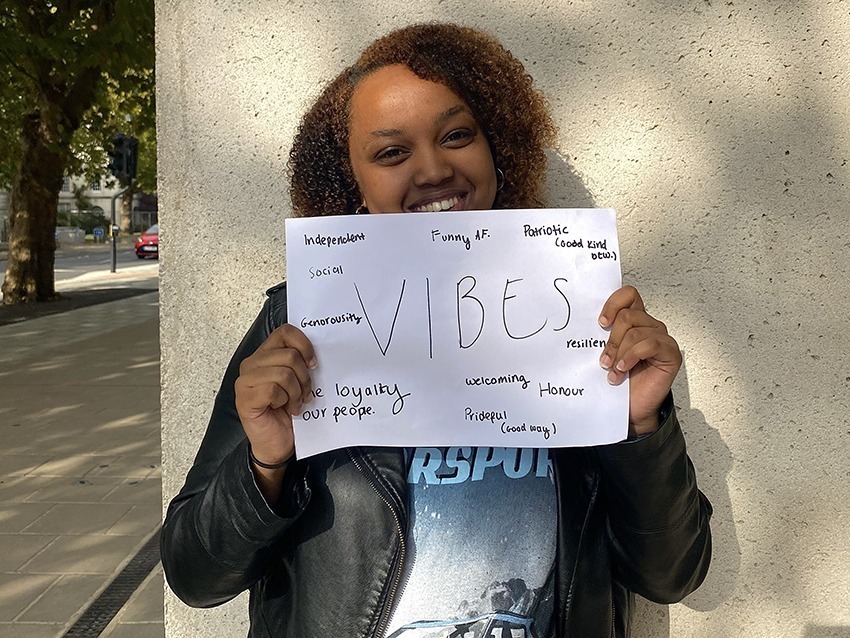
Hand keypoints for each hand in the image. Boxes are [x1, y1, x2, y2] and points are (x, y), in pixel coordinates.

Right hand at [234, 324, 316, 471]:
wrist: (278, 443)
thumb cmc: (288, 411)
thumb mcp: (299, 380)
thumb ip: (300, 361)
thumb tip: (317, 351)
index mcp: (265, 354)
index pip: (285, 332)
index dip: (304, 345)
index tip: (313, 363)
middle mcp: (252, 363)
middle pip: (289, 355)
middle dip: (304, 377)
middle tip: (304, 393)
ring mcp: (245, 380)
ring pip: (283, 373)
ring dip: (296, 392)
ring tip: (294, 402)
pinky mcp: (244, 398)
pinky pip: (273, 390)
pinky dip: (285, 401)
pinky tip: (284, 408)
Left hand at [598, 286, 680, 435]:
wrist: (631, 407)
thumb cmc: (618, 380)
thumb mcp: (605, 353)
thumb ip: (602, 336)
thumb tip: (582, 323)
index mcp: (634, 320)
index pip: (628, 294)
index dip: (613, 304)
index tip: (600, 323)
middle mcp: (649, 325)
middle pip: (628, 315)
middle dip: (611, 339)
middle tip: (603, 360)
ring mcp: (662, 338)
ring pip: (635, 332)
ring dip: (619, 353)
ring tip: (612, 371)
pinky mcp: (671, 353)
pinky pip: (650, 344)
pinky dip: (631, 357)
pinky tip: (623, 370)